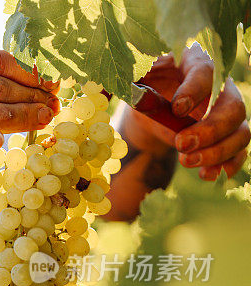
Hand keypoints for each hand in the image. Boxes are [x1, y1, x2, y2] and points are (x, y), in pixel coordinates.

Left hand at [121, 43, 249, 179]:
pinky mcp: (226, 135)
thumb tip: (98, 92)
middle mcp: (220, 86)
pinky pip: (239, 151)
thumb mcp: (126, 75)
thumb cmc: (138, 82)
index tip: (177, 109)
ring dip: (218, 152)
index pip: (207, 71)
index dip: (196, 90)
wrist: (148, 103)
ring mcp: (226, 112)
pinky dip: (227, 165)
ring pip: (241, 132)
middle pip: (233, 106)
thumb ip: (116, 79)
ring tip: (188, 162)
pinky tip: (207, 175)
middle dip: (210, 130)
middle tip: (181, 144)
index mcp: (195, 61)